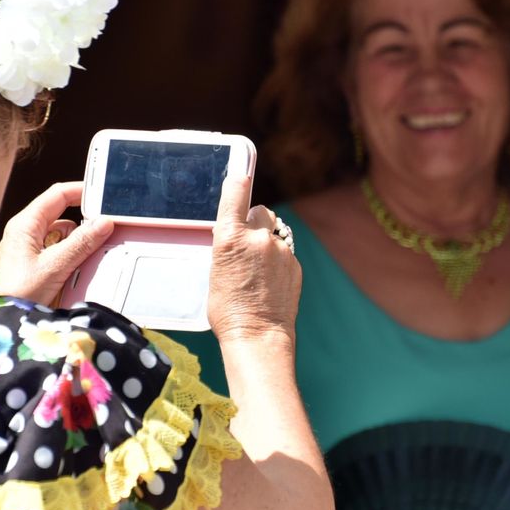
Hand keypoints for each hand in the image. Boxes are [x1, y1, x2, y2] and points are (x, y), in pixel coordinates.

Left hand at [0, 181, 113, 304]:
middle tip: (106, 222)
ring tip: (96, 245)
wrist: (3, 319)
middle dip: (83, 216)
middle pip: (60, 212)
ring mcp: (29, 246)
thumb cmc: (19, 293)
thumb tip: (103, 223)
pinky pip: (58, 247)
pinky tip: (83, 260)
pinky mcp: (34, 261)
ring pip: (61, 231)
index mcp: (25, 224)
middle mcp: (26, 231)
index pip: (57, 195)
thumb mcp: (55, 266)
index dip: (81, 190)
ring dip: (79, 237)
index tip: (103, 193)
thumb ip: (81, 243)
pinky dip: (72, 250)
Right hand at [207, 175, 300, 345]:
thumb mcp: (215, 271)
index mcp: (230, 237)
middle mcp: (258, 237)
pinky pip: (283, 252)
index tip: (238, 174)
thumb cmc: (228, 310)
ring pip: (273, 233)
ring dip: (266, 243)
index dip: (237, 182)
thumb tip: (237, 235)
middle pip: (259, 212)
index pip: (236, 194)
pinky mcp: (294, 263)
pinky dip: (276, 261)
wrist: (258, 335)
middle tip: (245, 243)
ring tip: (257, 271)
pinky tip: (269, 282)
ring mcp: (280, 250)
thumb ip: (229, 245)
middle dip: (253, 221)